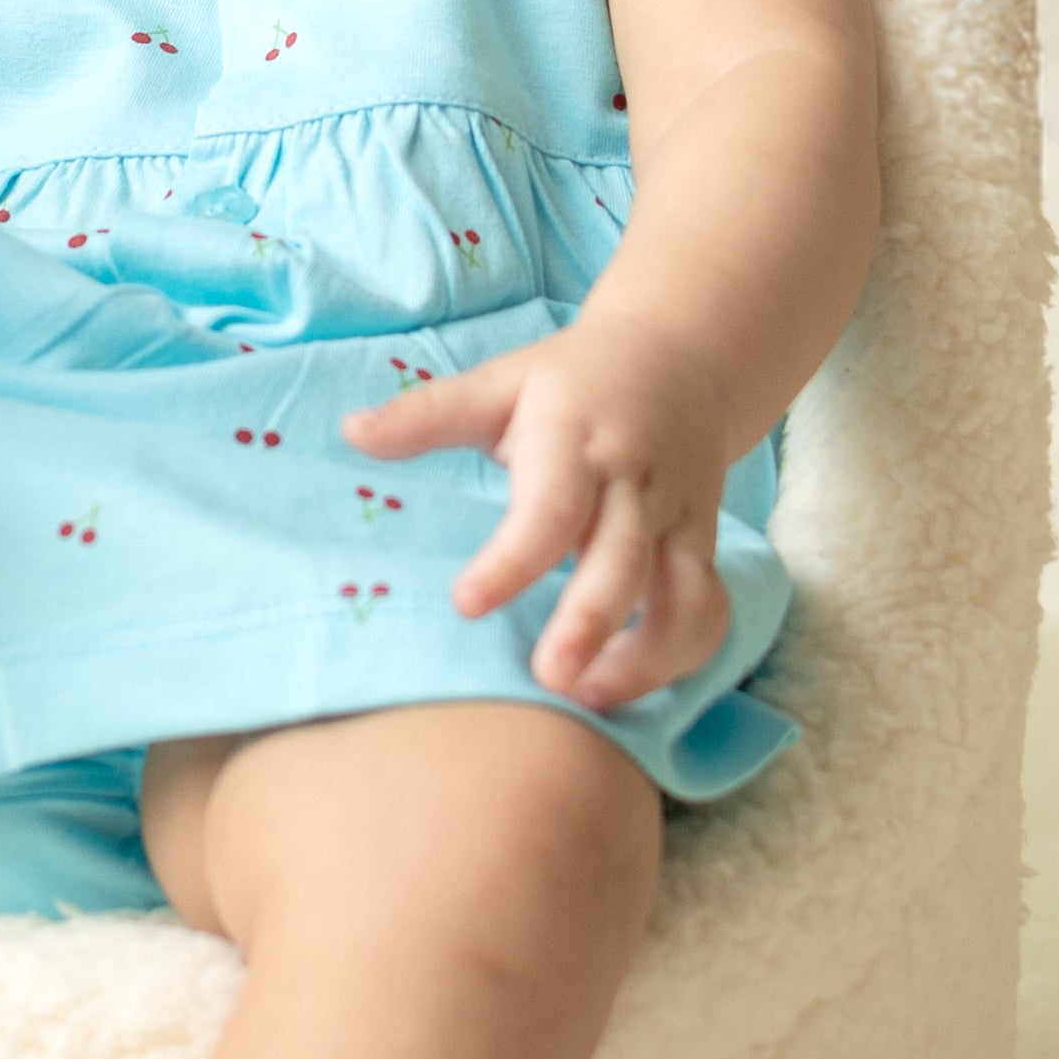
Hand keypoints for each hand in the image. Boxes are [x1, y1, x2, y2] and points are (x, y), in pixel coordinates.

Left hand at [342, 310, 741, 713]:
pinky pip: (706, 609)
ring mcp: (677, 519)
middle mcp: (633, 484)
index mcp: (576, 441)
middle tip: (549, 680)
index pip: (551, 506)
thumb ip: (430, 414)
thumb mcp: (501, 382)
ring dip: (646, 656)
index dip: (513, 560)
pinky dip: (680, 657)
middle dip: (591, 624)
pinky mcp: (702, 547)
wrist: (681, 357)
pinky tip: (624, 688)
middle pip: (623, 560)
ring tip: (589, 701)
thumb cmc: (571, 380)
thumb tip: (351, 433)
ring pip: (683, 595)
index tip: (467, 604)